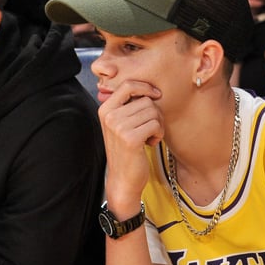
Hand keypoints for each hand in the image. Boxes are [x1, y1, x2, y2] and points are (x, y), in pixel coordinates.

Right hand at [97, 80, 162, 212]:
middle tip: (151, 128)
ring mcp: (119, 127)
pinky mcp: (131, 138)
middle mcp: (109, 116)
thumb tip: (148, 87)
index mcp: (105, 109)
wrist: (123, 179)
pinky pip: (156, 124)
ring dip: (158, 125)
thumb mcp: (120, 125)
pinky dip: (159, 134)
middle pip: (145, 100)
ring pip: (153, 111)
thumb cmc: (126, 151)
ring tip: (149, 136)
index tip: (156, 95)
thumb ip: (128, 106)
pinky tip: (150, 143)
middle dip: (155, 113)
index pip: (128, 85)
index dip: (145, 87)